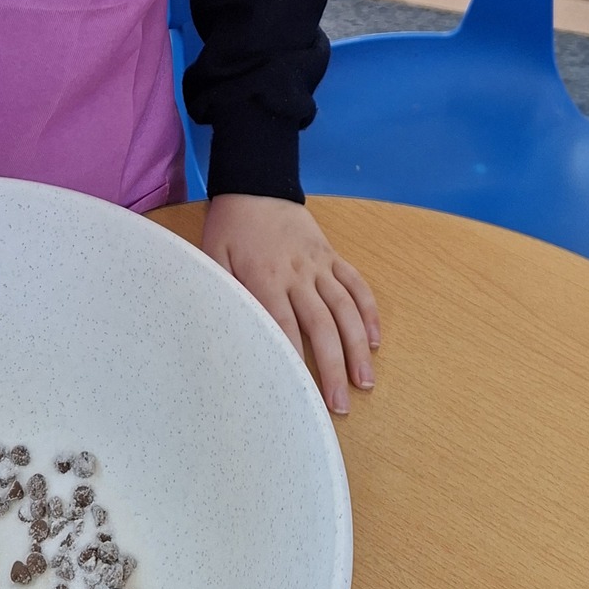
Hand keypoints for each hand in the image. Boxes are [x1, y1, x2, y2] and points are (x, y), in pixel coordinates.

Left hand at [202, 195, 379, 414]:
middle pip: (321, 325)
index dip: (295, 360)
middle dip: (333, 366)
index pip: (284, 326)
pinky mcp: (333, 256)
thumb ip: (223, 292)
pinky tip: (375, 340)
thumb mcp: (213, 256)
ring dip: (359, 346)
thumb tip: (228, 333)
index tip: (301, 393)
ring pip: (346, 309)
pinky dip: (370, 312)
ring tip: (365, 381)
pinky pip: (357, 284)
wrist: (255, 184)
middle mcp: (298, 273)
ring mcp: (320, 264)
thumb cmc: (229, 227)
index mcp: (265, 277)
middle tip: (340, 405)